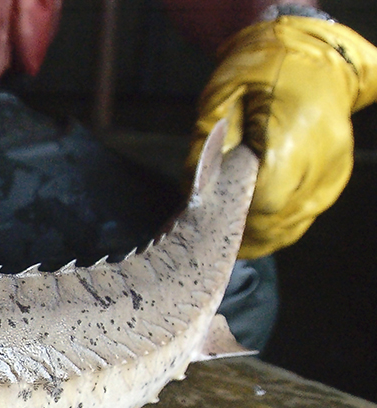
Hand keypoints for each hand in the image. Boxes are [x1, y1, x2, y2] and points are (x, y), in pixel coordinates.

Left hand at [188, 15, 376, 257]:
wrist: (311, 55)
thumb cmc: (261, 69)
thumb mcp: (222, 95)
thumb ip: (206, 144)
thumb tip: (191, 190)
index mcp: (295, 132)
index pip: (264, 200)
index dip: (230, 215)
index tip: (200, 218)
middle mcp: (322, 159)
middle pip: (275, 221)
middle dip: (236, 229)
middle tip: (199, 233)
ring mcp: (331, 174)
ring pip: (287, 228)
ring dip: (252, 237)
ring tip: (217, 236)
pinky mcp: (331, 182)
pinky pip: (298, 221)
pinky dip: (270, 230)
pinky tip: (244, 232)